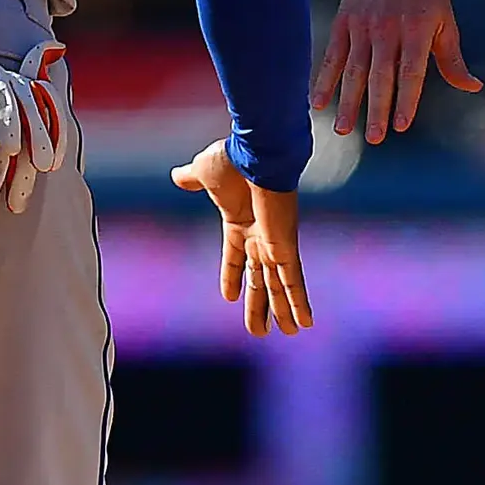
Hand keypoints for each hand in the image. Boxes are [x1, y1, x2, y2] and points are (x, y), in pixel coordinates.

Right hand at [171, 140, 311, 335]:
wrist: (255, 151)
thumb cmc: (232, 159)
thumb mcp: (204, 172)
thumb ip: (194, 179)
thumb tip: (178, 176)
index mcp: (239, 223)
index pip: (235, 259)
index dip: (233, 278)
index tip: (230, 298)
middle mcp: (259, 237)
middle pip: (259, 280)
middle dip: (260, 305)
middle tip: (261, 331)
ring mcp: (274, 243)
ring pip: (278, 286)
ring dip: (283, 311)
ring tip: (289, 333)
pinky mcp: (286, 246)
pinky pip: (292, 280)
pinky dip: (298, 302)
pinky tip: (306, 322)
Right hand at [311, 0, 479, 143]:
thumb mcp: (445, 22)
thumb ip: (453, 60)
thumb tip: (473, 88)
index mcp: (417, 29)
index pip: (411, 71)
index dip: (406, 99)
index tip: (401, 125)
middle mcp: (388, 28)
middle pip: (380, 75)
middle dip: (377, 108)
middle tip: (374, 138)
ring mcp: (363, 25)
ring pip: (354, 70)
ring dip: (348, 102)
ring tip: (343, 130)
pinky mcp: (344, 22)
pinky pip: (332, 56)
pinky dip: (324, 80)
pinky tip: (318, 103)